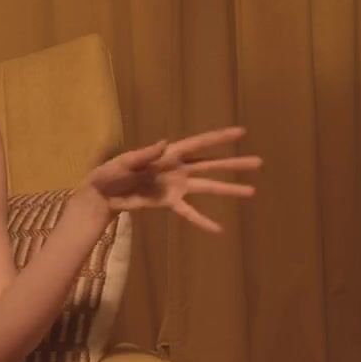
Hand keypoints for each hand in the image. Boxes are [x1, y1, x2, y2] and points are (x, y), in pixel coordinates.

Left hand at [81, 126, 262, 232]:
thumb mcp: (123, 162)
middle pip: (211, 165)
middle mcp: (177, 168)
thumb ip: (144, 155)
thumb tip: (163, 143)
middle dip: (234, 163)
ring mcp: (175, 187)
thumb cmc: (109, 173)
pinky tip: (219, 229)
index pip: (199, 143)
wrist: (101, 195)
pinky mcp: (169, 204)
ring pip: (207, 187)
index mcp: (168, 154)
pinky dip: (203, 221)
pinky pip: (190, 213)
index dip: (220, 137)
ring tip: (252, 192)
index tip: (242, 131)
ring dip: (228, 189)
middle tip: (259, 162)